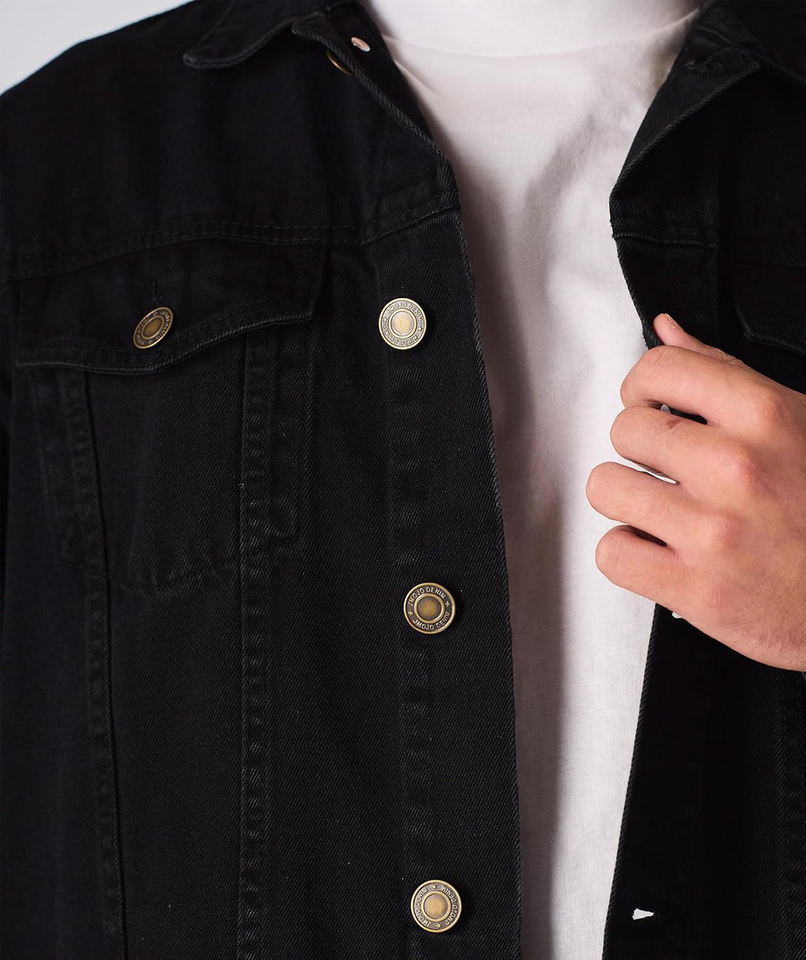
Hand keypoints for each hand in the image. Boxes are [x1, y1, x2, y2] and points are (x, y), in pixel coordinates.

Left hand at [585, 312, 805, 669]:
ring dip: (628, 500)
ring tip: (663, 510)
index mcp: (763, 416)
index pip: (657, 368)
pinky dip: (628, 553)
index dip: (642, 387)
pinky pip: (612, 552)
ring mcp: (712, 530)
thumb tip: (669, 331)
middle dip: (640, 449)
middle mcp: (735, 468)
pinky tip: (660, 549)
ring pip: (606, 487)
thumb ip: (725, 373)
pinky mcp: (695, 589)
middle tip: (669, 469)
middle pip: (623, 430)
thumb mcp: (796, 423)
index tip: (650, 404)